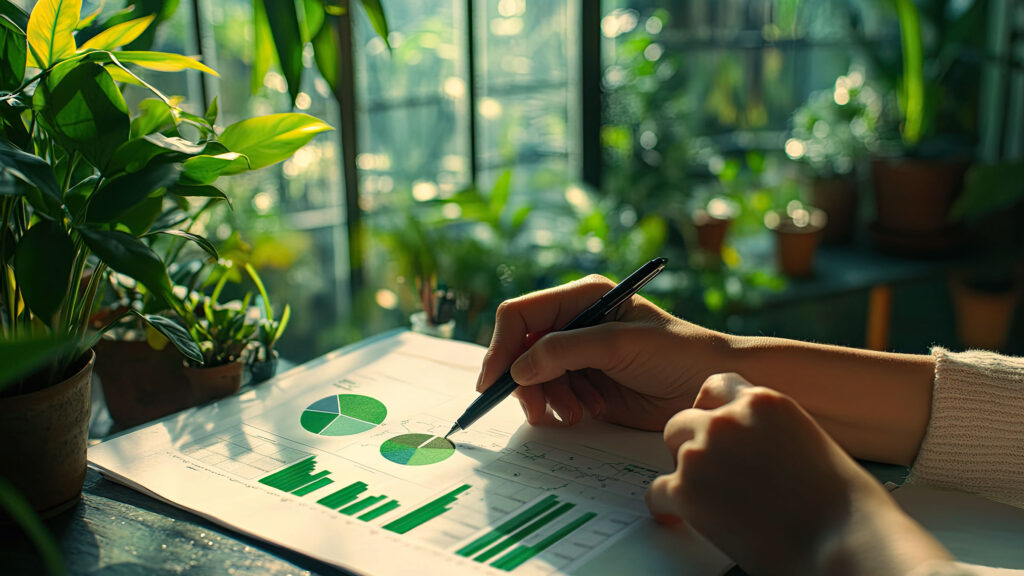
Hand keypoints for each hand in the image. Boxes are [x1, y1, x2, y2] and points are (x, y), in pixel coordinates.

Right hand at [476, 275, 733, 430]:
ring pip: (534, 378)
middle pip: (521, 349)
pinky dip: (563, 408)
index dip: (502, 345)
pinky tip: (591, 411)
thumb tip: (518, 368)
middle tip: (539, 409)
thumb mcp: (621, 345)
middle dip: (527, 380)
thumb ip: (567, 351)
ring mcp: (579, 356)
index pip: (522, 315)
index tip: (495, 379)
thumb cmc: (677, 352)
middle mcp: (575, 324)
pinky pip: (553, 397)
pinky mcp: (586, 385)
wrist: (710, 385)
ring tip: (578, 413)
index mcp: (582, 298)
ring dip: (548, 399)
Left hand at [645, 373, 950, 575]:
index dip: (711, 409)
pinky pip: (657, 492)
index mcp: (764, 402)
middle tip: (707, 471)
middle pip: (684, 420)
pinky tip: (677, 516)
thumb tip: (747, 446)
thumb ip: (768, 433)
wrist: (843, 543)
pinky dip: (666, 507)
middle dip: (691, 443)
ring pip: (672, 451)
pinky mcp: (687, 490)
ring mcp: (703, 452)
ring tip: (704, 497)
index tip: (711, 426)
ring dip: (683, 472)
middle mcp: (729, 419)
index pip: (718, 385)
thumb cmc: (841, 505)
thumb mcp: (808, 442)